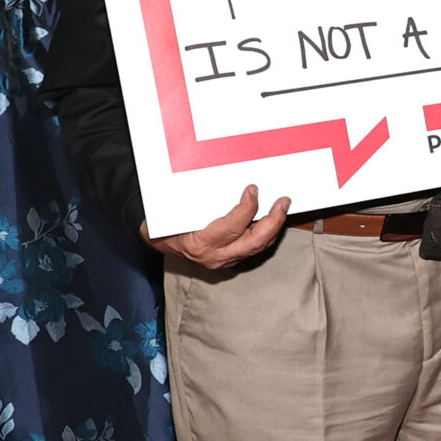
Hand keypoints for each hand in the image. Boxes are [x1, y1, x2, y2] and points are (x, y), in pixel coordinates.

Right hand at [145, 184, 290, 269]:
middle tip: (283, 202)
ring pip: (257, 247)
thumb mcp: (172, 211)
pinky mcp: (230, 260)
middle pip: (253, 242)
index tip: (253, 190)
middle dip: (273, 222)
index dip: (246, 209)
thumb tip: (217, 179)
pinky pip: (253, 247)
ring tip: (282, 207)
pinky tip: (271, 219)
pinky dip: (265, 233)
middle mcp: (215, 256)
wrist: (158, 242)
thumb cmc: (164, 223)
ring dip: (273, 227)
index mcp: (200, 243)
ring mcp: (224, 260)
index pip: (231, 228)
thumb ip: (194, 201)